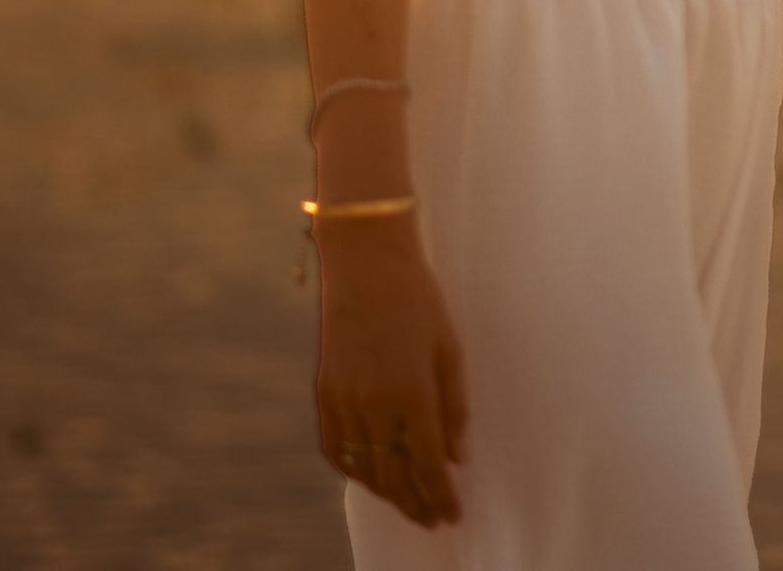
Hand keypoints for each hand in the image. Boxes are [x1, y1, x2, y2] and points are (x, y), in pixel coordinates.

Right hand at [313, 222, 466, 526]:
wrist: (366, 264)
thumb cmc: (419, 301)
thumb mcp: (450, 350)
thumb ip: (454, 408)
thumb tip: (458, 458)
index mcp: (412, 393)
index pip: (428, 465)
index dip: (441, 496)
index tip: (453, 514)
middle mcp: (373, 404)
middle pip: (394, 475)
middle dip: (416, 503)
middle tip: (433, 518)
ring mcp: (343, 400)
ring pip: (364, 467)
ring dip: (387, 492)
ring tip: (408, 503)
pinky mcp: (324, 392)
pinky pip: (335, 448)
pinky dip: (354, 468)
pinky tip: (371, 477)